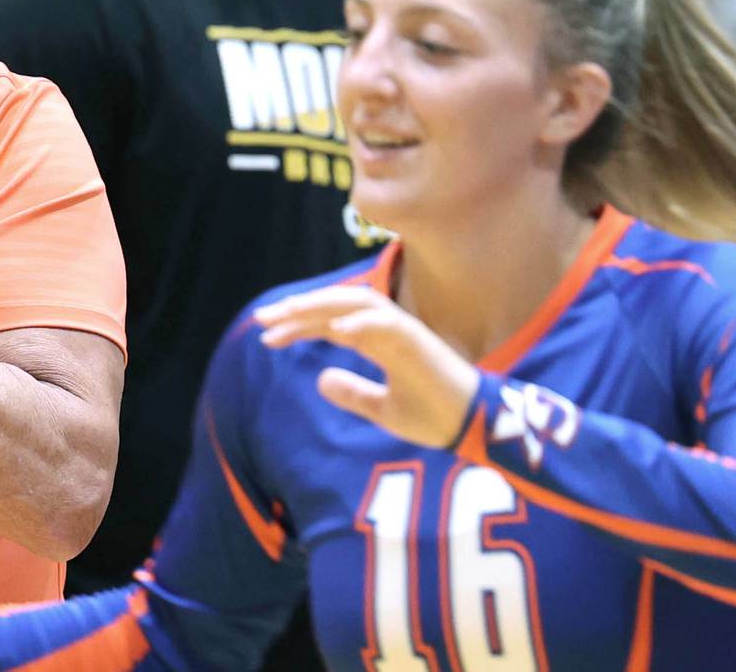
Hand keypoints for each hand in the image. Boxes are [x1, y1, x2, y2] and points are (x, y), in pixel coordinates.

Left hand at [254, 286, 479, 448]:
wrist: (473, 430)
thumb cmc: (434, 416)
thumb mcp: (382, 410)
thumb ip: (354, 393)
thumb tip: (321, 380)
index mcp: (378, 341)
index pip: (329, 323)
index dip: (297, 326)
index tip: (265, 337)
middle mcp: (387, 330)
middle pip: (336, 307)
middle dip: (298, 309)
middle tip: (262, 318)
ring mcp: (404, 331)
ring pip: (358, 304)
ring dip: (322, 306)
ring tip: (289, 313)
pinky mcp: (420, 342)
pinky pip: (389, 324)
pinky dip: (362, 323)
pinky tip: (334, 331)